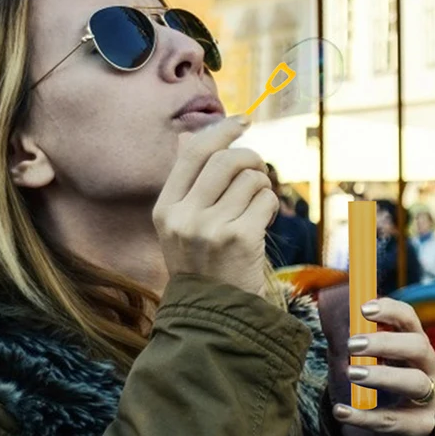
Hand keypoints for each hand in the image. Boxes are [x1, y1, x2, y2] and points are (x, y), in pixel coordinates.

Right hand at [153, 116, 277, 296]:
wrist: (212, 314)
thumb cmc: (201, 264)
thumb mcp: (179, 225)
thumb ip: (185, 182)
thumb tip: (186, 137)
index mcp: (165, 208)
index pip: (193, 152)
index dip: (220, 131)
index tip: (242, 121)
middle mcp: (184, 216)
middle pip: (226, 160)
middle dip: (251, 158)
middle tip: (259, 171)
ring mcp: (210, 228)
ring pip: (250, 179)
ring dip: (262, 188)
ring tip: (256, 208)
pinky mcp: (239, 239)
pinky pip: (264, 200)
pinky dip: (269, 207)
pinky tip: (261, 224)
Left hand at [318, 287, 434, 435]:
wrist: (379, 426)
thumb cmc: (369, 381)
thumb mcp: (356, 356)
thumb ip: (345, 331)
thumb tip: (326, 302)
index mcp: (414, 342)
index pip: (409, 319)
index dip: (389, 310)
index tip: (363, 308)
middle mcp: (429, 366)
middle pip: (418, 346)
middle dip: (386, 342)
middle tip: (352, 345)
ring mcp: (429, 397)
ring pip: (414, 382)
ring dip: (382, 375)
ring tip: (351, 373)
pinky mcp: (418, 425)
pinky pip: (392, 421)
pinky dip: (363, 416)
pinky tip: (340, 411)